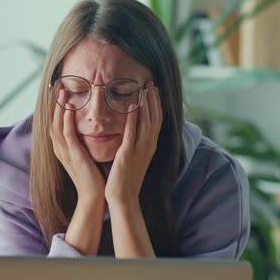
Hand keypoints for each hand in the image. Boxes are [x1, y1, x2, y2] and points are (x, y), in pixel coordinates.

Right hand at [50, 90, 105, 203]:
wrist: (94, 195)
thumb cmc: (93, 176)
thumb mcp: (85, 154)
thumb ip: (83, 141)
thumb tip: (88, 128)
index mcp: (62, 148)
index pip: (55, 123)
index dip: (56, 107)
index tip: (59, 92)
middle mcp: (60, 148)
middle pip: (52, 121)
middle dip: (54, 103)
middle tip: (57, 86)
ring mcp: (65, 151)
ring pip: (57, 124)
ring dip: (59, 107)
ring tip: (62, 92)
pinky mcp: (73, 154)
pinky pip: (66, 133)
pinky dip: (66, 119)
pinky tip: (69, 107)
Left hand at [105, 87, 161, 206]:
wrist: (123, 197)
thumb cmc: (125, 179)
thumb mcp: (132, 157)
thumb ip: (133, 143)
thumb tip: (130, 130)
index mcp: (149, 146)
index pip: (156, 120)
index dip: (156, 104)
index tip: (154, 89)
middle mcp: (148, 145)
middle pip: (154, 117)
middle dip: (153, 99)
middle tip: (151, 82)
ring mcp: (140, 149)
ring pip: (146, 121)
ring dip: (146, 102)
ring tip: (144, 86)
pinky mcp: (129, 153)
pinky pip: (133, 131)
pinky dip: (134, 116)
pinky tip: (133, 103)